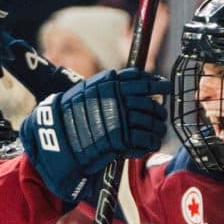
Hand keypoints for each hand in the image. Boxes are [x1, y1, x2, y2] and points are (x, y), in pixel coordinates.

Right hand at [20, 67, 167, 200]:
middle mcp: (117, 99)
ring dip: (158, 128)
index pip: (142, 80)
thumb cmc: (71, 114)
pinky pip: (145, 140)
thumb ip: (109, 87)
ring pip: (151, 123)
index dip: (157, 84)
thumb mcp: (87, 90)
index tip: (165, 87)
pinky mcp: (120, 140)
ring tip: (158, 131)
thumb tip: (134, 83)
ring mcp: (120, 120)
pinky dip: (151, 143)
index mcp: (110, 84)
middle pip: (150, 104)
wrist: (57, 136)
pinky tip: (151, 143)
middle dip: (159, 111)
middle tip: (161, 114)